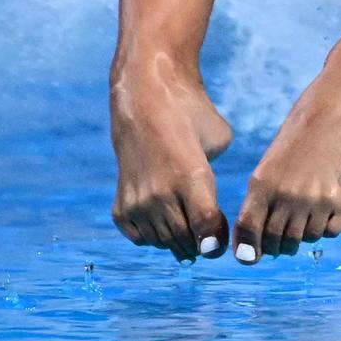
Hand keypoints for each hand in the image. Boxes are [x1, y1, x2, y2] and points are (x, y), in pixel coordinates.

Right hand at [108, 60, 234, 259]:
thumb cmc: (190, 114)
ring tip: (185, 226)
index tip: (218, 241)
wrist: (145, 96)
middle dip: (199, 243)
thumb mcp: (218, 139)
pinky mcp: (120, 204)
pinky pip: (140, 237)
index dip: (215, 243)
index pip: (205, 232)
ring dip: (177, 240)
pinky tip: (161, 218)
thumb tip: (213, 221)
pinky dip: (152, 235)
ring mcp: (138, 201)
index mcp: (191, 177)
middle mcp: (161, 193)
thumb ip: (219, 181)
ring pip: (163, 243)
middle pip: (185, 242)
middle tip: (206, 236)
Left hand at [232, 57, 340, 262]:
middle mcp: (291, 197)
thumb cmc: (302, 135)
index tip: (251, 257)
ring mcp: (322, 203)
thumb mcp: (271, 162)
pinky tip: (332, 197)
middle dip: (278, 243)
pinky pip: (332, 231)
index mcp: (265, 184)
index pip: (250, 232)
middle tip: (285, 232)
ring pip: (307, 238)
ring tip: (312, 202)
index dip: (249, 250)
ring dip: (305, 230)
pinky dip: (330, 222)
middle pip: (278, 242)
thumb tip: (255, 250)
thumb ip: (262, 202)